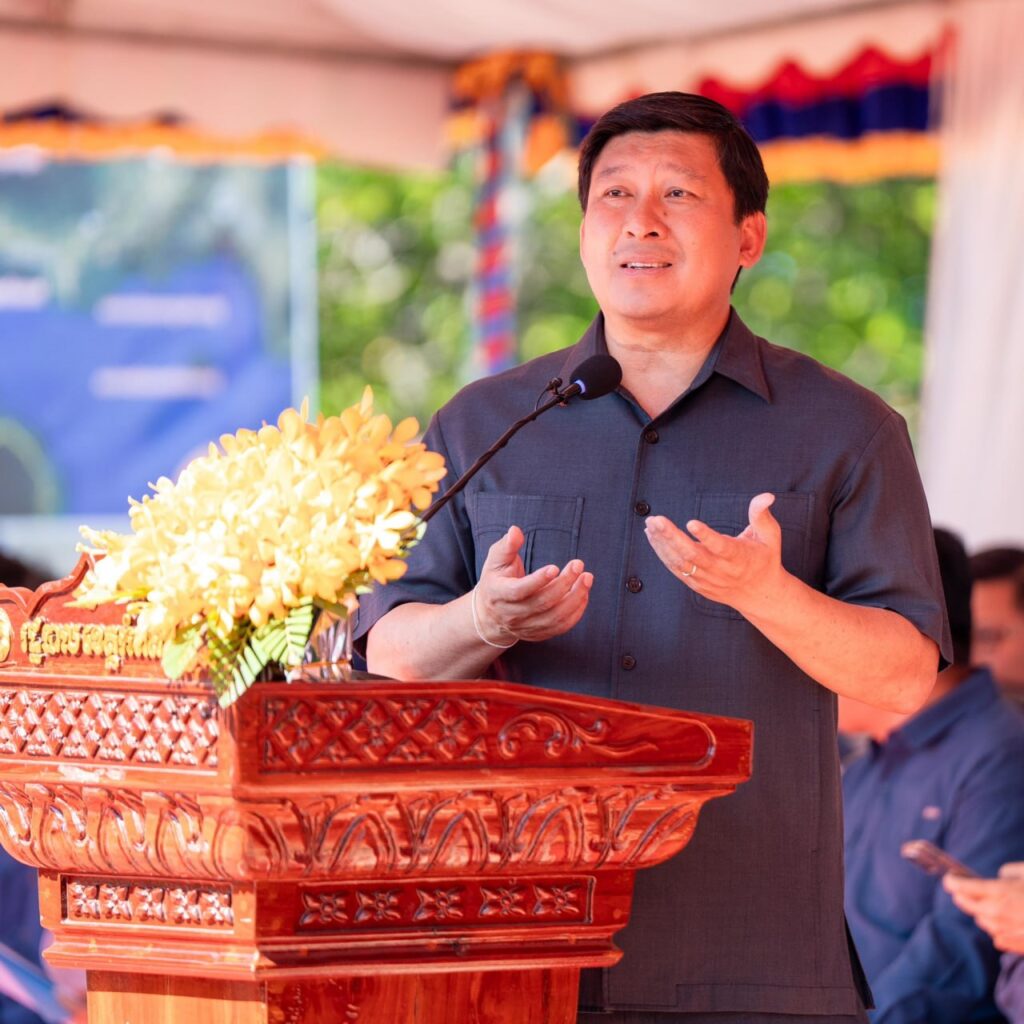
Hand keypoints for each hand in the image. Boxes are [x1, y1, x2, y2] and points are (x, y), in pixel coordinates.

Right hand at [473, 525, 592, 644]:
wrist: (490, 615)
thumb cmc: (496, 580)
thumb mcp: (495, 561)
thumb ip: (506, 546)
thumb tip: (515, 531)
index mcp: (498, 595)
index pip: (519, 591)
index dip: (538, 581)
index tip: (555, 567)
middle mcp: (512, 615)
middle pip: (542, 603)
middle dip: (564, 584)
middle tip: (578, 565)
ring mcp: (526, 627)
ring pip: (555, 617)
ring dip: (575, 598)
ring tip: (587, 578)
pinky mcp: (538, 634)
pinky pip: (561, 627)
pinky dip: (576, 612)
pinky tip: (583, 594)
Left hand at [644, 492, 785, 617]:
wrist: (759, 595)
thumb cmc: (764, 560)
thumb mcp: (770, 537)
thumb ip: (762, 515)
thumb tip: (766, 495)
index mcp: (739, 557)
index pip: (721, 547)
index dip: (706, 536)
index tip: (691, 523)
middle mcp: (721, 570)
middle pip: (693, 555)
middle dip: (672, 537)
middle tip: (657, 520)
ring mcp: (707, 579)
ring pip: (681, 563)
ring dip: (663, 544)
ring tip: (651, 525)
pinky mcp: (697, 585)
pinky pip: (676, 570)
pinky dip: (662, 553)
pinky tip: (653, 537)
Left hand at [945, 863, 1023, 952]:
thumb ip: (1009, 873)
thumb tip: (1000, 877)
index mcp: (999, 893)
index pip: (963, 888)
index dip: (953, 881)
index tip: (949, 877)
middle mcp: (998, 915)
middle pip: (967, 906)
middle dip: (961, 896)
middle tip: (959, 889)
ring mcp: (1007, 933)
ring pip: (982, 922)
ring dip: (980, 912)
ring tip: (985, 904)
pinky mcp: (1017, 947)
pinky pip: (997, 937)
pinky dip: (997, 928)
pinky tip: (1006, 922)